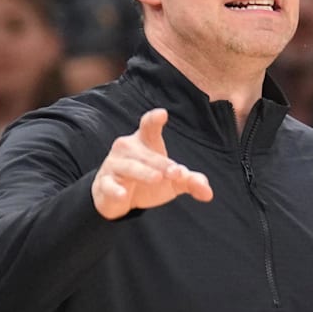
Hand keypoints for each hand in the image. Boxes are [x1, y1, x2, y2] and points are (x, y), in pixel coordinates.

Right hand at [92, 109, 212, 219]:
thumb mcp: (172, 181)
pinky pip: (109, 185)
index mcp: (145, 142)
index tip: (162, 114)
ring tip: (157, 178)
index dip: (154, 119)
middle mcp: (128, 148)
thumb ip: (190, 182)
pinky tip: (123, 195)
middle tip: (178, 173)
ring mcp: (114, 165)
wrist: (115, 197)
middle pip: (146, 154)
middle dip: (162, 163)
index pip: (148, 126)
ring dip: (144, 173)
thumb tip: (208, 193)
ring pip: (130, 167)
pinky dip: (116, 189)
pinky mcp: (104, 183)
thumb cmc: (147, 179)